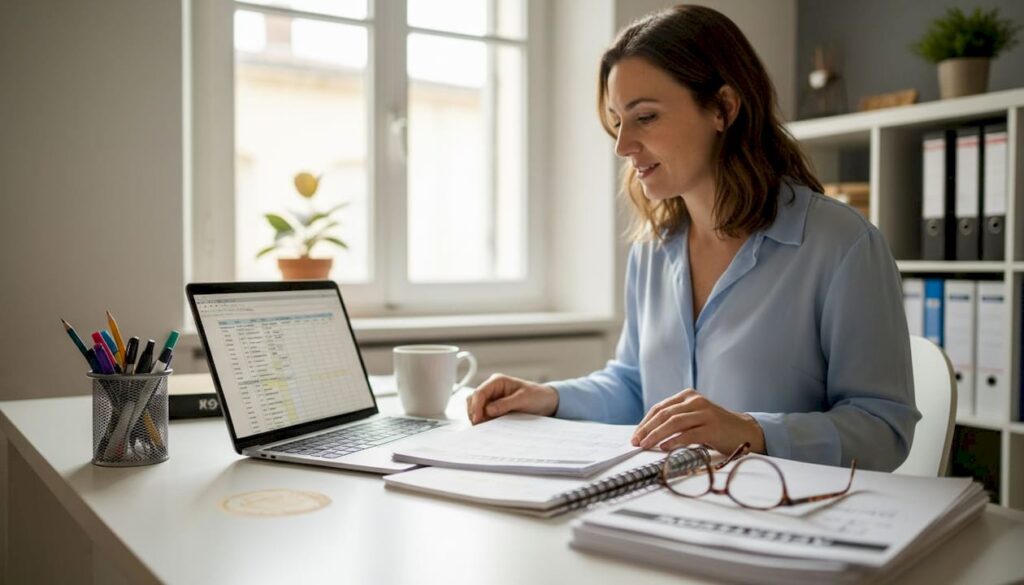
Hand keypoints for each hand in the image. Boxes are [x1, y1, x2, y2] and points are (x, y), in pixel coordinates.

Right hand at [466, 374, 558, 424]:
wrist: (546, 402)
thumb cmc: (537, 396)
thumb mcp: (523, 399)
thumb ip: (505, 404)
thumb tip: (488, 410)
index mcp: (497, 381)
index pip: (479, 392)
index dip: (476, 406)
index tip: (477, 419)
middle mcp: (492, 390)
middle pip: (473, 400)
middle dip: (474, 413)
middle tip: (480, 426)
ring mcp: (492, 400)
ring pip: (475, 409)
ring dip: (478, 418)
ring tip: (485, 427)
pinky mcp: (494, 409)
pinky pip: (483, 415)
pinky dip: (483, 421)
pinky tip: (488, 427)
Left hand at [630, 388, 765, 454]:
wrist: (745, 431)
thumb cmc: (715, 427)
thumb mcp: (693, 418)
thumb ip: (675, 421)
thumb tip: (648, 435)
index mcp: (688, 396)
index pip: (660, 408)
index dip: (645, 422)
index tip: (635, 436)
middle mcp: (696, 401)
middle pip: (664, 414)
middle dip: (647, 429)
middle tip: (637, 442)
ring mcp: (705, 412)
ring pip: (674, 422)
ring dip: (657, 435)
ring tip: (646, 445)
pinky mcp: (713, 426)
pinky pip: (689, 434)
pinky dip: (675, 441)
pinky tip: (665, 447)